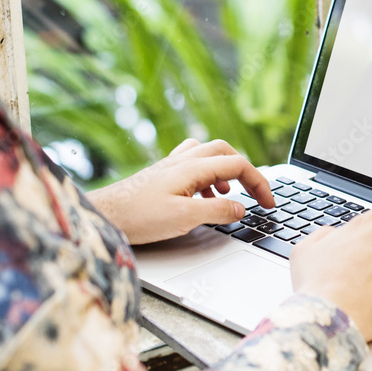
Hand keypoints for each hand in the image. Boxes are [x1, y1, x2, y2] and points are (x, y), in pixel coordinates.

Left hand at [87, 139, 274, 244]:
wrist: (104, 214)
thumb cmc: (137, 216)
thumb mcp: (184, 218)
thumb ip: (217, 211)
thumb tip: (240, 208)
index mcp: (192, 167)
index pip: (238, 165)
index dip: (259, 183)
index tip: (268, 203)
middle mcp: (183, 160)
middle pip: (225, 152)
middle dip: (245, 171)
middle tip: (254, 193)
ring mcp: (171, 166)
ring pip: (208, 155)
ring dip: (225, 172)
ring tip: (229, 196)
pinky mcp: (161, 175)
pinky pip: (192, 165)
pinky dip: (207, 177)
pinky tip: (202, 197)